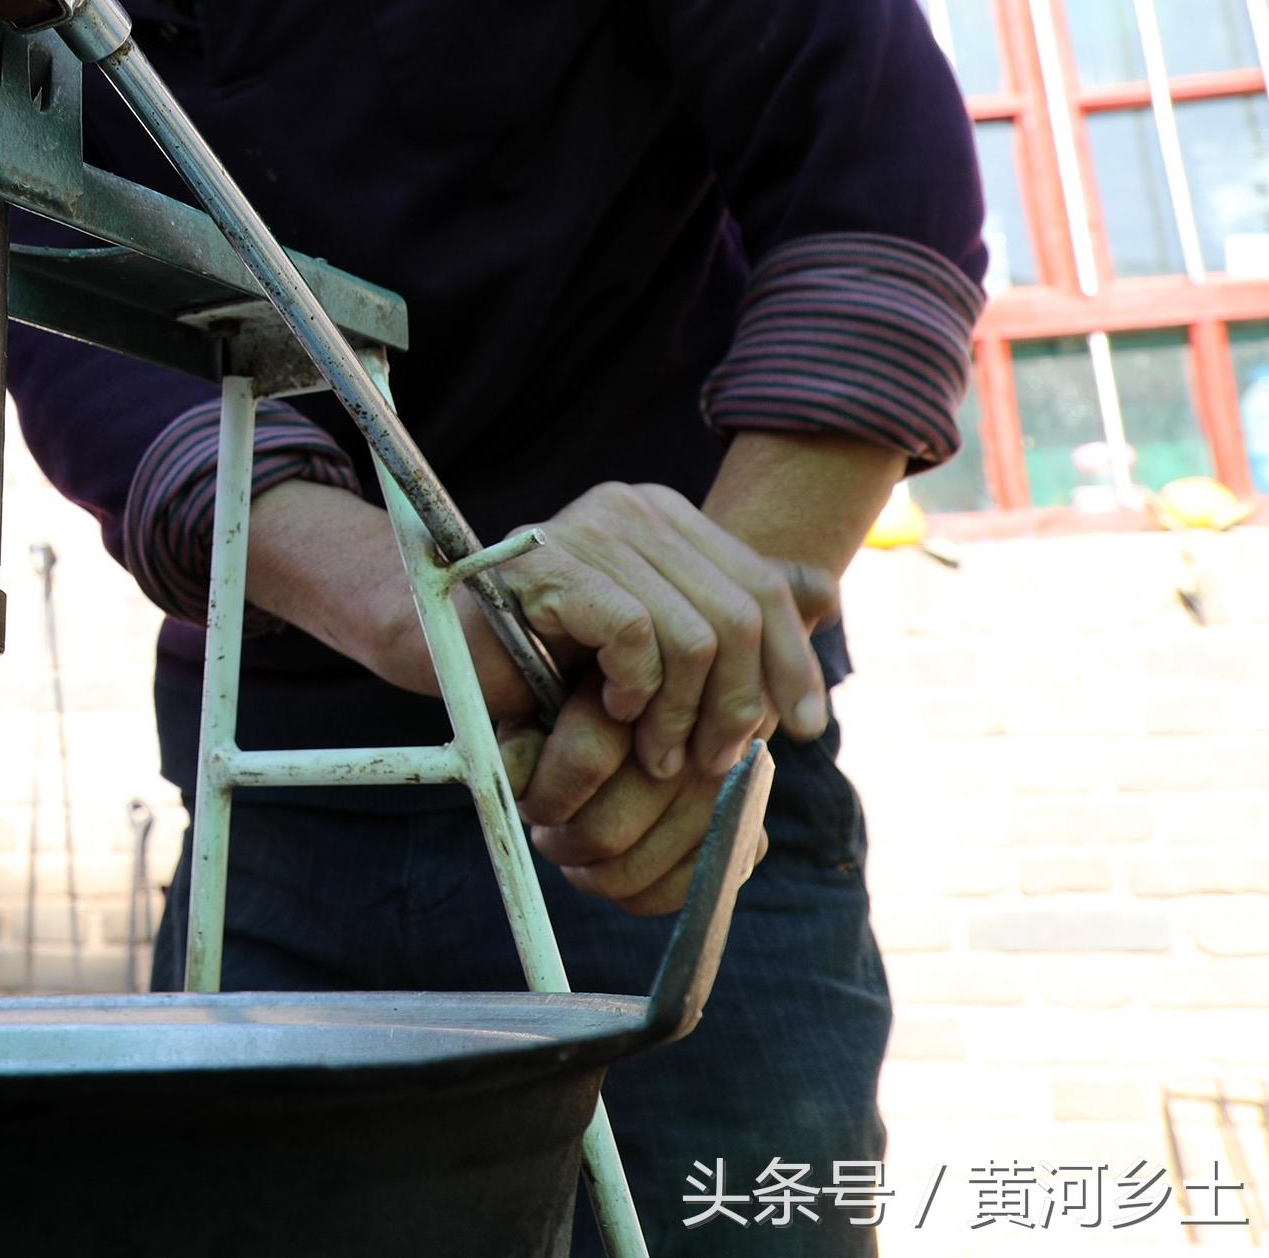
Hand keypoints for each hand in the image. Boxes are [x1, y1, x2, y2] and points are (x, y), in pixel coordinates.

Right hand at [489, 482, 834, 781]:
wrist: (443, 647)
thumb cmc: (544, 651)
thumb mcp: (650, 639)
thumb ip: (725, 611)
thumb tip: (825, 596)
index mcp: (664, 515)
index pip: (765, 583)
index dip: (794, 661)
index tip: (807, 729)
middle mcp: (634, 507)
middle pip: (742, 612)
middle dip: (741, 703)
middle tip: (714, 760)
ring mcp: (592, 529)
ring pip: (697, 635)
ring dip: (684, 714)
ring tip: (657, 754)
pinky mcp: (556, 564)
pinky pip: (638, 636)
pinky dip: (635, 690)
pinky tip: (611, 713)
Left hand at [501, 691, 771, 916]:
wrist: (678, 705)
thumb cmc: (587, 702)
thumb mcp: (547, 694)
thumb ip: (527, 731)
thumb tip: (512, 775)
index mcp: (642, 693)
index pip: (585, 760)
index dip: (545, 797)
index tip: (534, 803)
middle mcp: (694, 742)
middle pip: (605, 829)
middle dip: (562, 841)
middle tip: (549, 832)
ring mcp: (724, 793)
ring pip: (632, 868)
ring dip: (590, 872)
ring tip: (574, 850)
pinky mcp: (747, 836)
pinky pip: (678, 891)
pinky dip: (635, 895)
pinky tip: (613, 873)